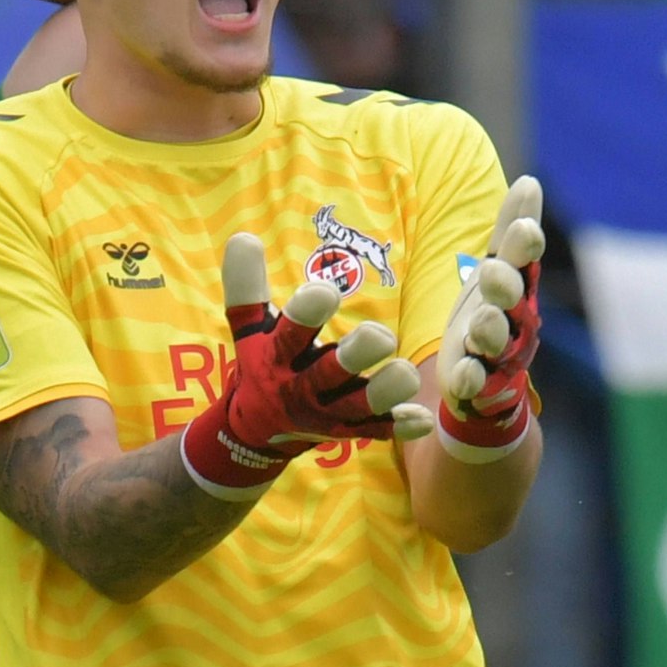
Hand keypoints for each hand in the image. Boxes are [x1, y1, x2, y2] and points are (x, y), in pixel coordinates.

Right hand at [182, 233, 433, 499]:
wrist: (257, 429)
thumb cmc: (263, 361)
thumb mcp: (249, 328)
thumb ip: (246, 285)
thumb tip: (243, 237)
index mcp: (277, 357)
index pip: (290, 335)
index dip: (307, 315)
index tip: (326, 292)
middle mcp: (302, 388)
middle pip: (329, 375)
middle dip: (355, 356)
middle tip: (381, 336)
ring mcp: (328, 412)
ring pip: (360, 406)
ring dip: (385, 392)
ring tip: (407, 373)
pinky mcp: (350, 429)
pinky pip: (378, 429)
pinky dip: (400, 426)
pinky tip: (423, 419)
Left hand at [437, 176, 544, 461]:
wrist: (490, 381)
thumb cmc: (494, 311)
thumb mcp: (498, 268)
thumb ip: (509, 230)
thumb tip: (531, 180)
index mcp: (517, 288)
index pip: (523, 263)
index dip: (524, 247)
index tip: (524, 228)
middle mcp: (513, 320)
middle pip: (514, 302)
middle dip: (506, 286)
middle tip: (494, 271)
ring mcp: (497, 354)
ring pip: (497, 342)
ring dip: (491, 330)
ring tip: (482, 320)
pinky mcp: (476, 383)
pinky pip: (476, 382)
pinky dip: (471, 378)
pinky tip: (463, 371)